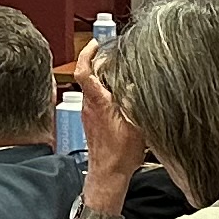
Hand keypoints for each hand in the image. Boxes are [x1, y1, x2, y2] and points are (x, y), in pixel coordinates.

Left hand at [73, 52, 148, 180]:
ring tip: (121, 74)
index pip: (83, 71)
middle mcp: (89, 106)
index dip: (87, 54)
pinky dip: (106, 93)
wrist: (108, 174)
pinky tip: (120, 97)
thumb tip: (134, 82)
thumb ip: (134, 100)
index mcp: (97, 102)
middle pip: (89, 77)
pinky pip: (97, 101)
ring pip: (93, 89)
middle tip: (114, 55)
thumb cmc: (120, 154)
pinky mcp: (92, 122)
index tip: (96, 44)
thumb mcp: (135, 123)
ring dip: (104, 79)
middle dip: (100, 63)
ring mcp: (89, 115)